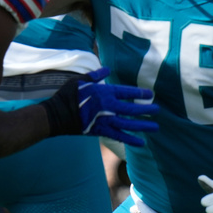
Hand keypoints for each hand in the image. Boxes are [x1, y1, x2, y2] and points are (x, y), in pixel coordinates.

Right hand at [44, 67, 158, 146]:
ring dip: (142, 126)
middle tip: (158, 110)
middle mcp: (107, 107)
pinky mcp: (99, 131)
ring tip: (155, 128)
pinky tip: (140, 142)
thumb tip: (107, 69)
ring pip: (127, 124)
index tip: (151, 94)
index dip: (140, 93)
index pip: (127, 92)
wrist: (54, 116)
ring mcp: (104, 120)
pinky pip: (117, 136)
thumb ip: (96, 75)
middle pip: (131, 109)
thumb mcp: (81, 80)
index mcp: (104, 93)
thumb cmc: (68, 95)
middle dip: (146, 110)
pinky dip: (129, 139)